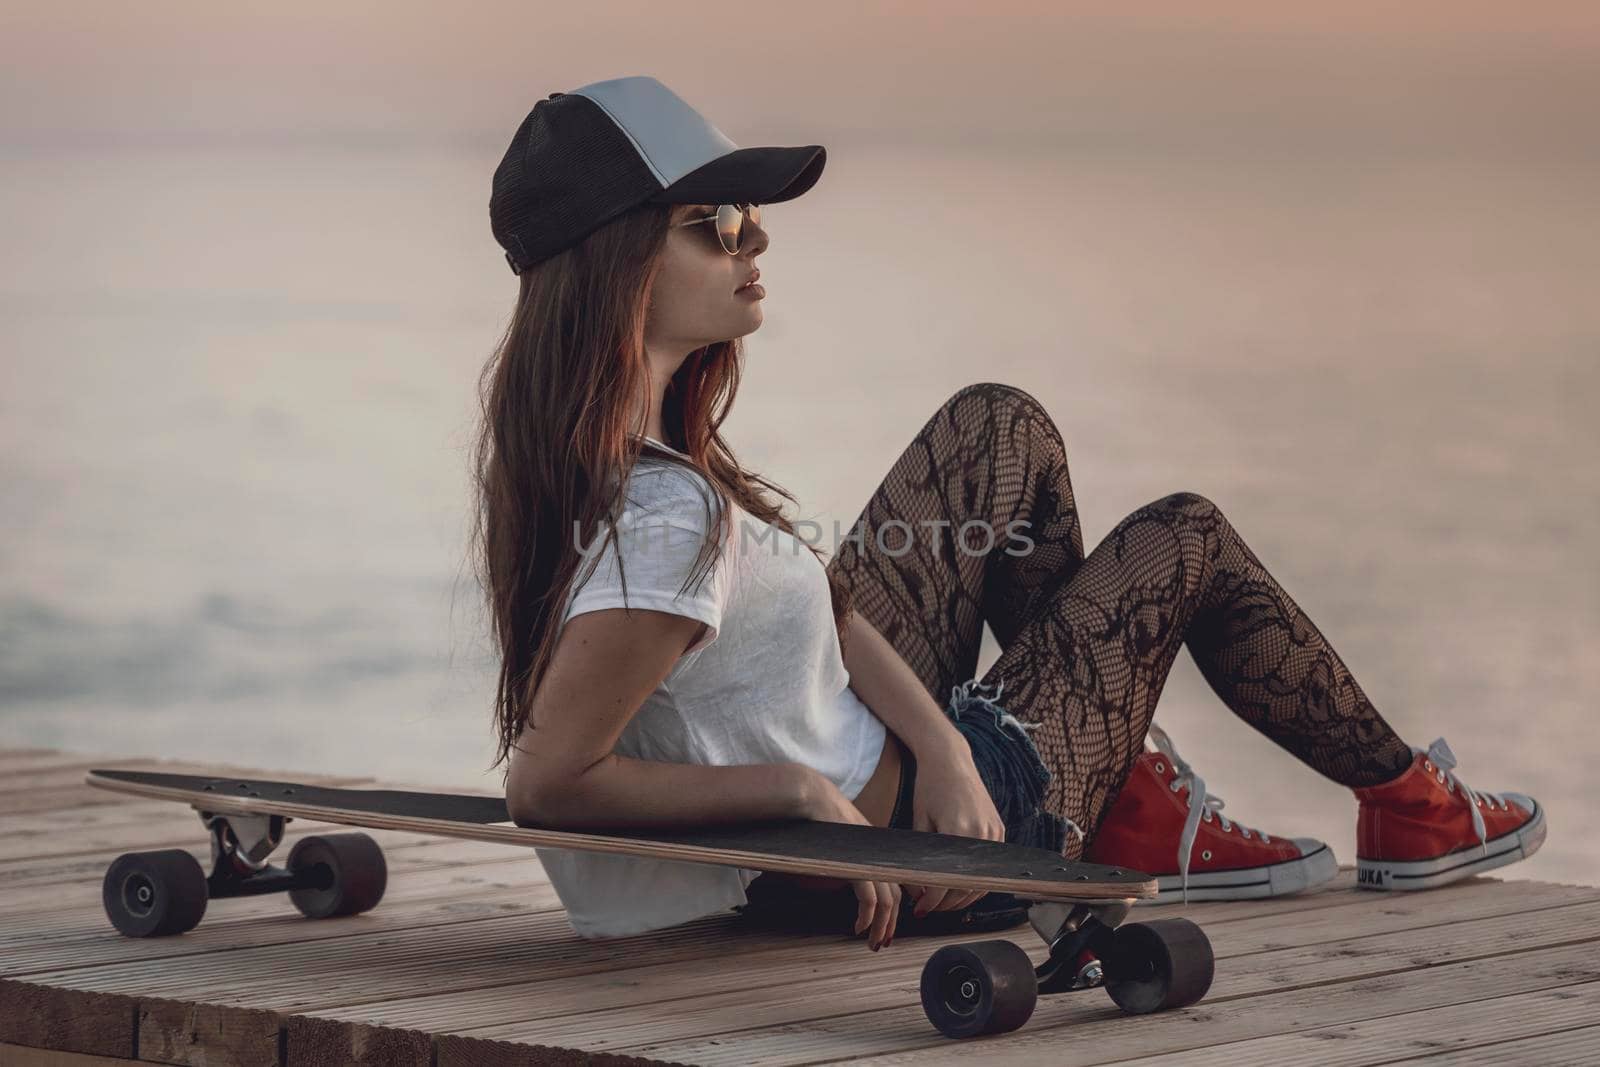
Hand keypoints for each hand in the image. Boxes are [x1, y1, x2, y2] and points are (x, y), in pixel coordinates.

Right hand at [801, 770, 901, 950]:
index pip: (896, 879)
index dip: (898, 904)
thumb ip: (844, 859)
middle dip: (891, 923)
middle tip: (882, 942)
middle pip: (896, 895)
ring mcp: (868, 858)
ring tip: (872, 943)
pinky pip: (870, 899)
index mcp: (873, 848)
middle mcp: (876, 853)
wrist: (808, 796)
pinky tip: (859, 927)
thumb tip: (841, 878)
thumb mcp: (836, 841)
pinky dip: (867, 917)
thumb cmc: (814, 817)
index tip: (891, 923)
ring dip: (881, 927)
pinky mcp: (856, 864)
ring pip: (888, 901)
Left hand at [903, 743, 1005, 916]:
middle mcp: (981, 834)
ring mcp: (994, 832)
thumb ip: (920, 858)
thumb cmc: (929, 787)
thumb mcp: (920, 821)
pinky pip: (991, 866)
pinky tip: (959, 884)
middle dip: (945, 903)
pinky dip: (976, 879)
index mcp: (958, 832)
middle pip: (966, 886)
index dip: (931, 901)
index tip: (920, 910)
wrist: (950, 759)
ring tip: (942, 899)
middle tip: (928, 907)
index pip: (945, 882)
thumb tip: (917, 891)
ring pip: (982, 880)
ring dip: (962, 895)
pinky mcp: (999, 829)